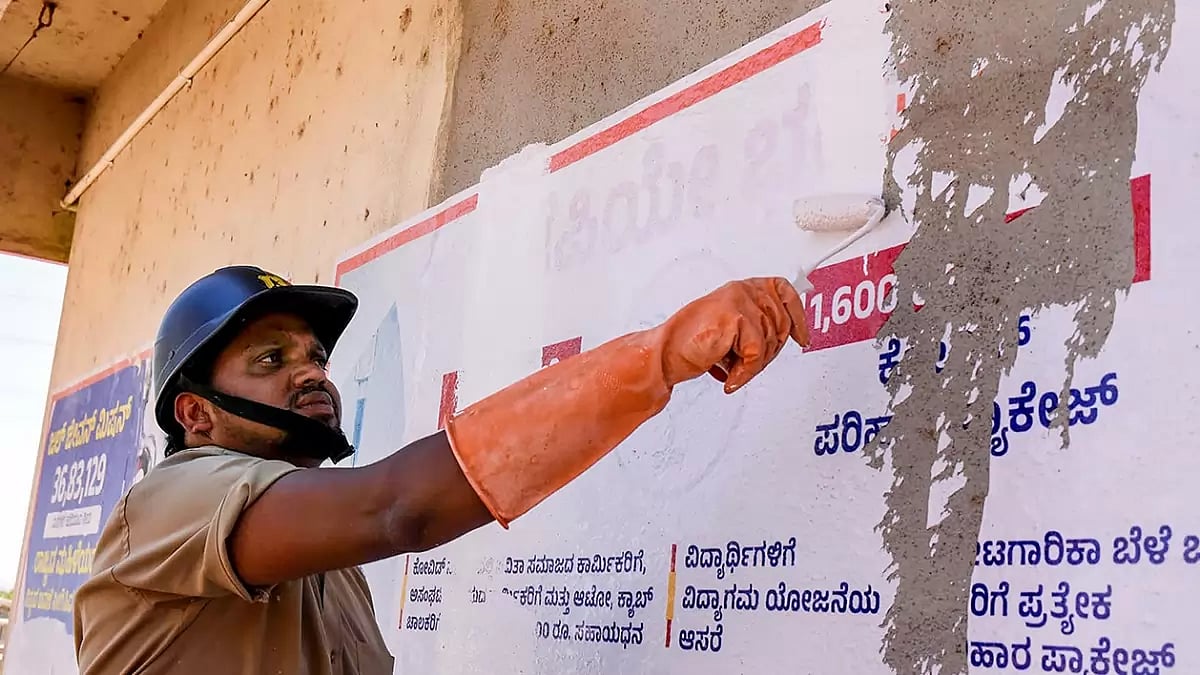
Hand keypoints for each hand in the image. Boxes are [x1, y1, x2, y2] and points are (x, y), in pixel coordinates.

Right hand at [657, 277, 809, 393]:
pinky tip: (730, 376)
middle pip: (781, 324)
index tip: (802, 338)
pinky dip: (745, 371)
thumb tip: (783, 338)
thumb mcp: (731, 330)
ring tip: (732, 370)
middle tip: (749, 366)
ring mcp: (739, 301)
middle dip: (769, 353)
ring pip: (770, 341)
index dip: (798, 316)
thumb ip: (755, 326)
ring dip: (753, 365)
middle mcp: (743, 290)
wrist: (664, 353)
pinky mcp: (735, 316)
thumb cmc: (692, 343)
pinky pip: (757, 353)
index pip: (783, 291)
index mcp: (743, 289)